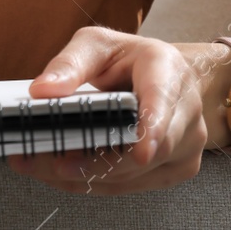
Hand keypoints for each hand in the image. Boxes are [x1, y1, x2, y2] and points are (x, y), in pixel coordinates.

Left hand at [7, 26, 210, 193]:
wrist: (164, 73)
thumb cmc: (128, 57)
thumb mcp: (95, 45)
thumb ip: (69, 65)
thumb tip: (42, 90)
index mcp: (167, 70)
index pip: (162, 101)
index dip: (153, 129)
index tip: (141, 153)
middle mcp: (185, 108)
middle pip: (148, 149)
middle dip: (97, 162)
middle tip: (51, 163)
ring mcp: (188, 141)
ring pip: (137, 173)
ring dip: (89, 176)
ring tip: (44, 168)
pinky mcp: (178, 166)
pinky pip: (135, 184)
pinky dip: (98, 182)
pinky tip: (67, 176)